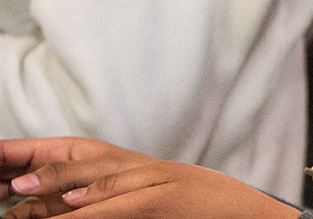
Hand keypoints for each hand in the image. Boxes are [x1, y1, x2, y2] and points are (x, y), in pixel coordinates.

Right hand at [2, 138, 154, 206]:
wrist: (170, 199)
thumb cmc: (144, 175)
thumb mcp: (102, 167)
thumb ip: (62, 174)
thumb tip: (22, 183)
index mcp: (64, 152)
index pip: (17, 151)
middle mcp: (56, 174)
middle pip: (12, 176)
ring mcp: (58, 197)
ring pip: (19, 201)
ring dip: (5, 204)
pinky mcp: (64, 214)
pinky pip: (36, 215)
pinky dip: (21, 217)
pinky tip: (10, 217)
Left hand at [2, 139, 292, 218]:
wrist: (238, 210)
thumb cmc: (183, 207)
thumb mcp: (130, 197)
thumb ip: (85, 198)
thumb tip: (36, 202)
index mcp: (112, 163)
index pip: (53, 154)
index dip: (15, 155)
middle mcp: (124, 164)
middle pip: (64, 160)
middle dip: (24, 164)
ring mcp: (144, 179)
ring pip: (89, 178)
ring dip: (53, 183)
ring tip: (19, 188)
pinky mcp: (161, 196)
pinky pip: (120, 202)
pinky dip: (95, 204)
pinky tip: (73, 208)